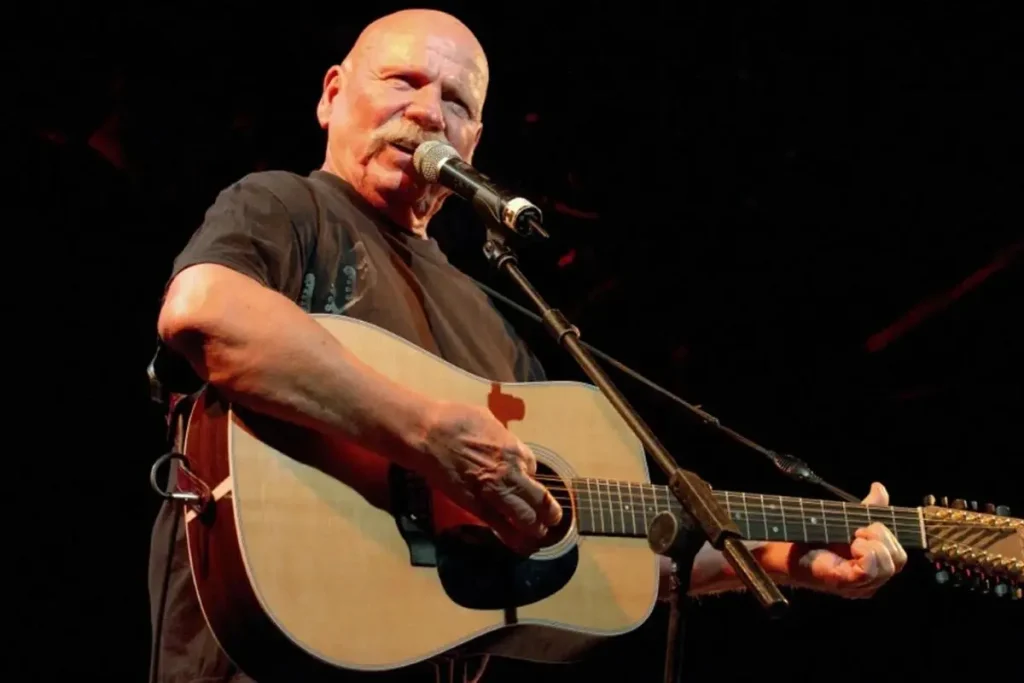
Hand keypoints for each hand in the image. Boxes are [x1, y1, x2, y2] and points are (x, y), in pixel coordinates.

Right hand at [419, 400, 562, 553]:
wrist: (429, 435)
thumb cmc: (454, 419)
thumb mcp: (488, 419)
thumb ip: (500, 436)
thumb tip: (501, 441)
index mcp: (515, 450)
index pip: (534, 468)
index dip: (531, 477)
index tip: (527, 481)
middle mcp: (511, 473)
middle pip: (540, 499)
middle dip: (549, 512)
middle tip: (552, 519)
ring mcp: (495, 492)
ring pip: (526, 518)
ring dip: (535, 528)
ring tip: (538, 533)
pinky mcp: (477, 507)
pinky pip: (501, 528)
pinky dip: (514, 539)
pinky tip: (521, 546)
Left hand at [789, 482, 907, 597]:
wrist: (786, 548)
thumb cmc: (815, 536)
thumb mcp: (847, 519)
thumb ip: (868, 507)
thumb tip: (879, 488)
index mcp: (874, 565)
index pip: (899, 555)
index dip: (888, 535)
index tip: (864, 525)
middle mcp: (870, 580)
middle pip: (898, 560)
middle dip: (882, 537)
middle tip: (857, 531)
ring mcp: (859, 585)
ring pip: (888, 567)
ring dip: (873, 545)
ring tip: (853, 539)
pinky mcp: (845, 583)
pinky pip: (869, 571)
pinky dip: (865, 553)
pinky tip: (852, 547)